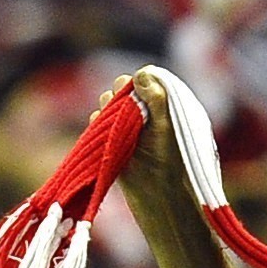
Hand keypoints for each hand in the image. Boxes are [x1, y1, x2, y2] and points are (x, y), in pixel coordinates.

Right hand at [109, 70, 185, 201]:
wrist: (157, 194)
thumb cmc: (169, 160)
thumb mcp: (166, 126)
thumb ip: (157, 99)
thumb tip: (141, 73)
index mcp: (162, 103)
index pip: (145, 79)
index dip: (139, 81)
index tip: (137, 88)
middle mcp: (144, 110)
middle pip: (123, 87)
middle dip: (121, 92)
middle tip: (123, 104)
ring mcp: (126, 123)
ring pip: (108, 102)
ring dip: (108, 106)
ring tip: (114, 120)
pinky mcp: (111, 137)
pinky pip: (97, 120)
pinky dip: (97, 121)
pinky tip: (103, 130)